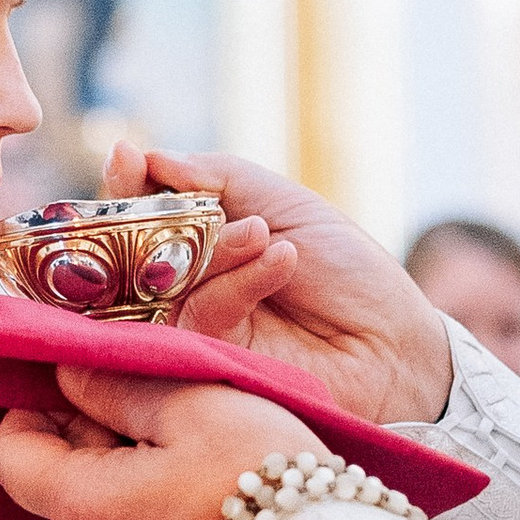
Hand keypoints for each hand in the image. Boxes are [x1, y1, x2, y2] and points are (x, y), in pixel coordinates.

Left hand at [0, 366, 321, 519]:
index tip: (76, 369)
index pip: (12, 452)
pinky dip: (150, 480)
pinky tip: (197, 455)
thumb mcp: (190, 404)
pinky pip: (134, 518)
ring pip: (100, 491)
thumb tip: (66, 371)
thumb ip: (117, 383)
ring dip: (125, 447)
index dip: (31, 404)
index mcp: (85, 505)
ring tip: (180, 414)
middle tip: (140, 379)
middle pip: (58, 470)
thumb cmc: (259, 476)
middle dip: (88, 419)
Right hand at [99, 136, 453, 426]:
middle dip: (131, 215)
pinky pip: (202, 314)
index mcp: (198, 241)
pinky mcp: (209, 362)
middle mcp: (184, 285)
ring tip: (262, 232)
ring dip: (211, 247)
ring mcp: (192, 326)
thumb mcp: (283, 202)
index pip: (141, 212)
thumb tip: (152, 157)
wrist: (394, 340)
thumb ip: (215, 177)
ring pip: (161, 283)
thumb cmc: (345, 269)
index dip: (125, 186)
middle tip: (139, 185)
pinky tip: (281, 258)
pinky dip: (240, 279)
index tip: (126, 157)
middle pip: (126, 252)